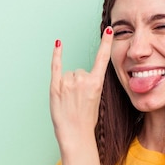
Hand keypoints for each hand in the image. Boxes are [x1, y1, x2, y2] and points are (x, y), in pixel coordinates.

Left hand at [49, 27, 113, 149]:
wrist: (75, 134)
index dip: (106, 43)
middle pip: (80, 71)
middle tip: (78, 101)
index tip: (109, 30)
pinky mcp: (55, 86)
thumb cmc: (86, 120)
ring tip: (69, 101)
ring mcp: (68, 82)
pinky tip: (59, 44)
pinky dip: (57, 55)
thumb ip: (91, 85)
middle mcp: (83, 79)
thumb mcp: (96, 101)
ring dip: (68, 85)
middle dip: (78, 84)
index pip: (102, 59)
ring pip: (69, 74)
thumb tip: (82, 76)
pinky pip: (56, 66)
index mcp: (96, 83)